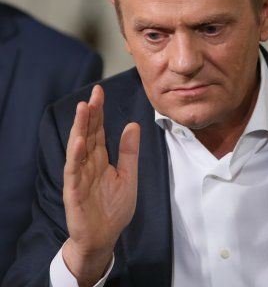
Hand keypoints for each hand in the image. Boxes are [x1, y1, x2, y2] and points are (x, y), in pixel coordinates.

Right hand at [62, 85, 139, 285]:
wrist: (104, 237)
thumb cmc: (114, 208)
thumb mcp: (128, 176)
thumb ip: (129, 152)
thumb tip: (133, 124)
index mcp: (100, 160)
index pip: (98, 131)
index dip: (99, 112)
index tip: (100, 92)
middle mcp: (88, 164)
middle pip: (88, 134)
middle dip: (90, 114)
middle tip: (94, 94)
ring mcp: (79, 176)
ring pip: (78, 148)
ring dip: (80, 128)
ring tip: (83, 109)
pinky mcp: (74, 191)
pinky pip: (73, 171)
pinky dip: (75, 155)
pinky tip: (78, 141)